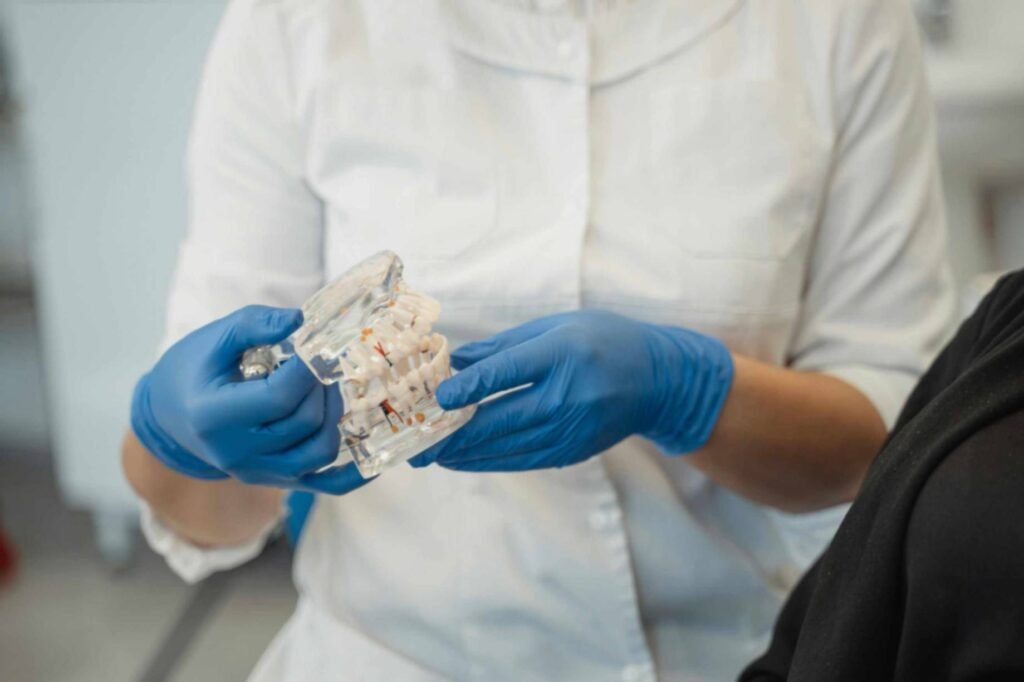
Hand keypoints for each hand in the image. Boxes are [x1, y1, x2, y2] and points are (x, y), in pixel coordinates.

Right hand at [130, 305, 368, 494]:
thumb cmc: (193, 371)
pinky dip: (354, 475)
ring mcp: (257, 472)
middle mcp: (236, 453)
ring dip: (334, 417)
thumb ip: (256, 324)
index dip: (309, 371)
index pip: (278, 398)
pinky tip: (373, 456)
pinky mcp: (275, 481)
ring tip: (326, 390)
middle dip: (323, 388)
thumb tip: (301, 321)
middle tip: (324, 364)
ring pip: (318, 452)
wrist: (170, 417)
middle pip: (303, 423)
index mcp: (215, 417)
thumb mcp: (215, 338)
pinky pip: (325, 486)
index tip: (319, 348)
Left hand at [409, 310, 733, 471]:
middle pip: (499, 420)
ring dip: (464, 454)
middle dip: (452, 435)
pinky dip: (489, 461)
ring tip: (428, 455)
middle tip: (414, 445)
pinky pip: (522, 460)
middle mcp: (568, 396)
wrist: (657, 380)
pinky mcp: (571, 450)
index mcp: (563, 354)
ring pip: (506, 448)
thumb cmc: (602, 342)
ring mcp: (571, 429)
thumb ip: (505, 347)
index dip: (469, 387)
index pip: (507, 373)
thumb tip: (456, 362)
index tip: (437, 396)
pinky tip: (463, 459)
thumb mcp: (556, 327)